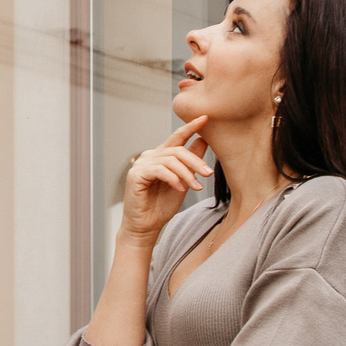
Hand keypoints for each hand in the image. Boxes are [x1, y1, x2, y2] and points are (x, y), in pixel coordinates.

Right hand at [120, 118, 211, 241]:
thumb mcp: (183, 181)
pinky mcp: (136, 174)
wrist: (146, 227)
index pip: (177, 137)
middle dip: (196, 161)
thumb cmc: (162, 206)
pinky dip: (173, 179)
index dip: (191, 127)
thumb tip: (204, 140)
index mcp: (160, 156)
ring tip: (196, 187)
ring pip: (171, 160)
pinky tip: (180, 188)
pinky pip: (160, 170)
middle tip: (209, 173)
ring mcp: (141, 164)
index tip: (205, 118)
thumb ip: (191, 162)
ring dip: (187, 174)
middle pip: (178, 150)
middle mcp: (150, 156)